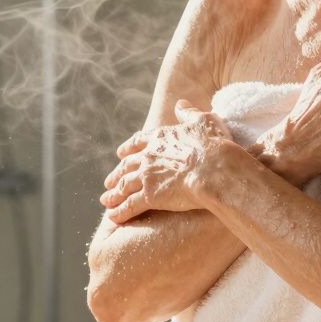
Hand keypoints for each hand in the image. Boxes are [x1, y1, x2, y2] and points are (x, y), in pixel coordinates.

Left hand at [99, 100, 235, 223]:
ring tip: (106, 201)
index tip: (120, 153)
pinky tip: (113, 217)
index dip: (128, 148)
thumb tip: (180, 104)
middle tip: (109, 182)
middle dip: (116, 174)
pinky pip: (130, 205)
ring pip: (124, 186)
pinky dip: (120, 211)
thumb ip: (189, 113)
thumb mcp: (203, 121)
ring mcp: (146, 176)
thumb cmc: (214, 145)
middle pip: (126, 166)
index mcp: (160, 138)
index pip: (138, 142)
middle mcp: (148, 156)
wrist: (214, 169)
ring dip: (114, 195)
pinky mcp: (149, 196)